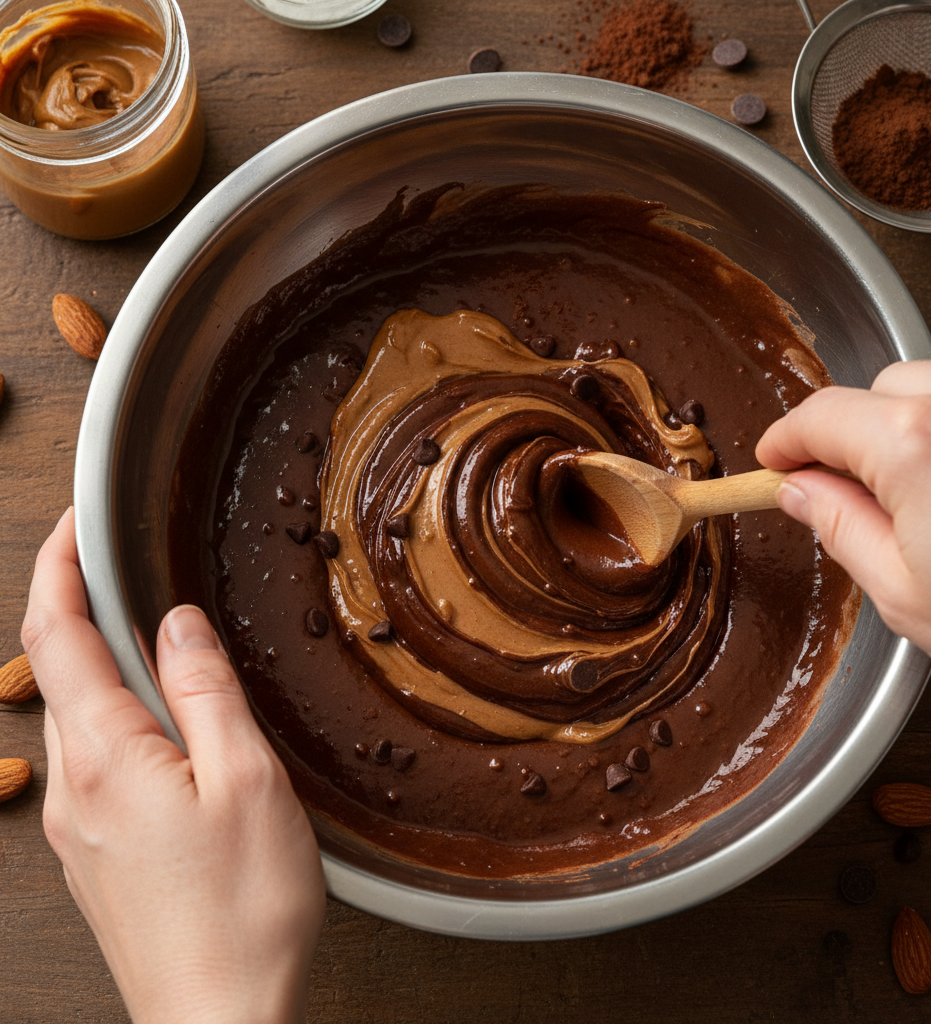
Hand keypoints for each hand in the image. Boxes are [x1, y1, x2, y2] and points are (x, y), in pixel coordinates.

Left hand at [22, 508, 325, 1023]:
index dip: (61, 568)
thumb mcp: (246, 780)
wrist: (218, 1020)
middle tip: (123, 567)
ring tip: (153, 638)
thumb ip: (204, 690)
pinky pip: (94, 757)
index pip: (60, 634)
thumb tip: (176, 624)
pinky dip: (117, 713)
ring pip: (78, 714)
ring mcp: (80, 823)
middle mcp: (76, 786)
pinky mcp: (98, 851)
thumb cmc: (243, 911)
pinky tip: (164, 724)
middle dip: (79, 606)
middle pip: (59, 669)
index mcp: (108, 757)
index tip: (77, 525)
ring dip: (102, 661)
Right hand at [755, 359, 930, 705]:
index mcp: (917, 443)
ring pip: (928, 390)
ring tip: (914, 502)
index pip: (819, 417)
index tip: (775, 462)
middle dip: (848, 437)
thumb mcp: (902, 591)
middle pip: (873, 393)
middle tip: (842, 494)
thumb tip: (801, 491)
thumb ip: (837, 525)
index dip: (785, 441)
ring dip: (902, 431)